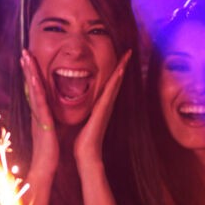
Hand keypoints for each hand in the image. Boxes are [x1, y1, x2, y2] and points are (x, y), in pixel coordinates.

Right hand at [21, 50, 57, 176]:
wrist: (45, 168)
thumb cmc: (49, 152)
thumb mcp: (51, 131)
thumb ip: (50, 120)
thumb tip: (52, 114)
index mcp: (40, 113)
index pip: (36, 89)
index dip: (32, 74)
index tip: (30, 60)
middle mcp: (37, 112)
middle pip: (31, 86)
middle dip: (28, 68)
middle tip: (24, 51)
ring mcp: (38, 116)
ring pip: (33, 90)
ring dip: (29, 73)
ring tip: (26, 58)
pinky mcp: (42, 122)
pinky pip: (39, 103)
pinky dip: (36, 90)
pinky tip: (34, 78)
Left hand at [73, 52, 129, 166]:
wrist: (86, 154)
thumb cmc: (83, 139)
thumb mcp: (83, 119)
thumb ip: (84, 111)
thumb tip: (76, 103)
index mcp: (100, 104)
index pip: (109, 83)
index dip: (115, 70)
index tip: (119, 57)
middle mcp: (106, 103)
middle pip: (116, 80)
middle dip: (122, 65)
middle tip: (128, 51)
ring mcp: (107, 106)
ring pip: (115, 83)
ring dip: (121, 68)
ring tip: (126, 55)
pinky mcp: (103, 110)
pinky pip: (110, 92)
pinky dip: (116, 81)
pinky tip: (119, 71)